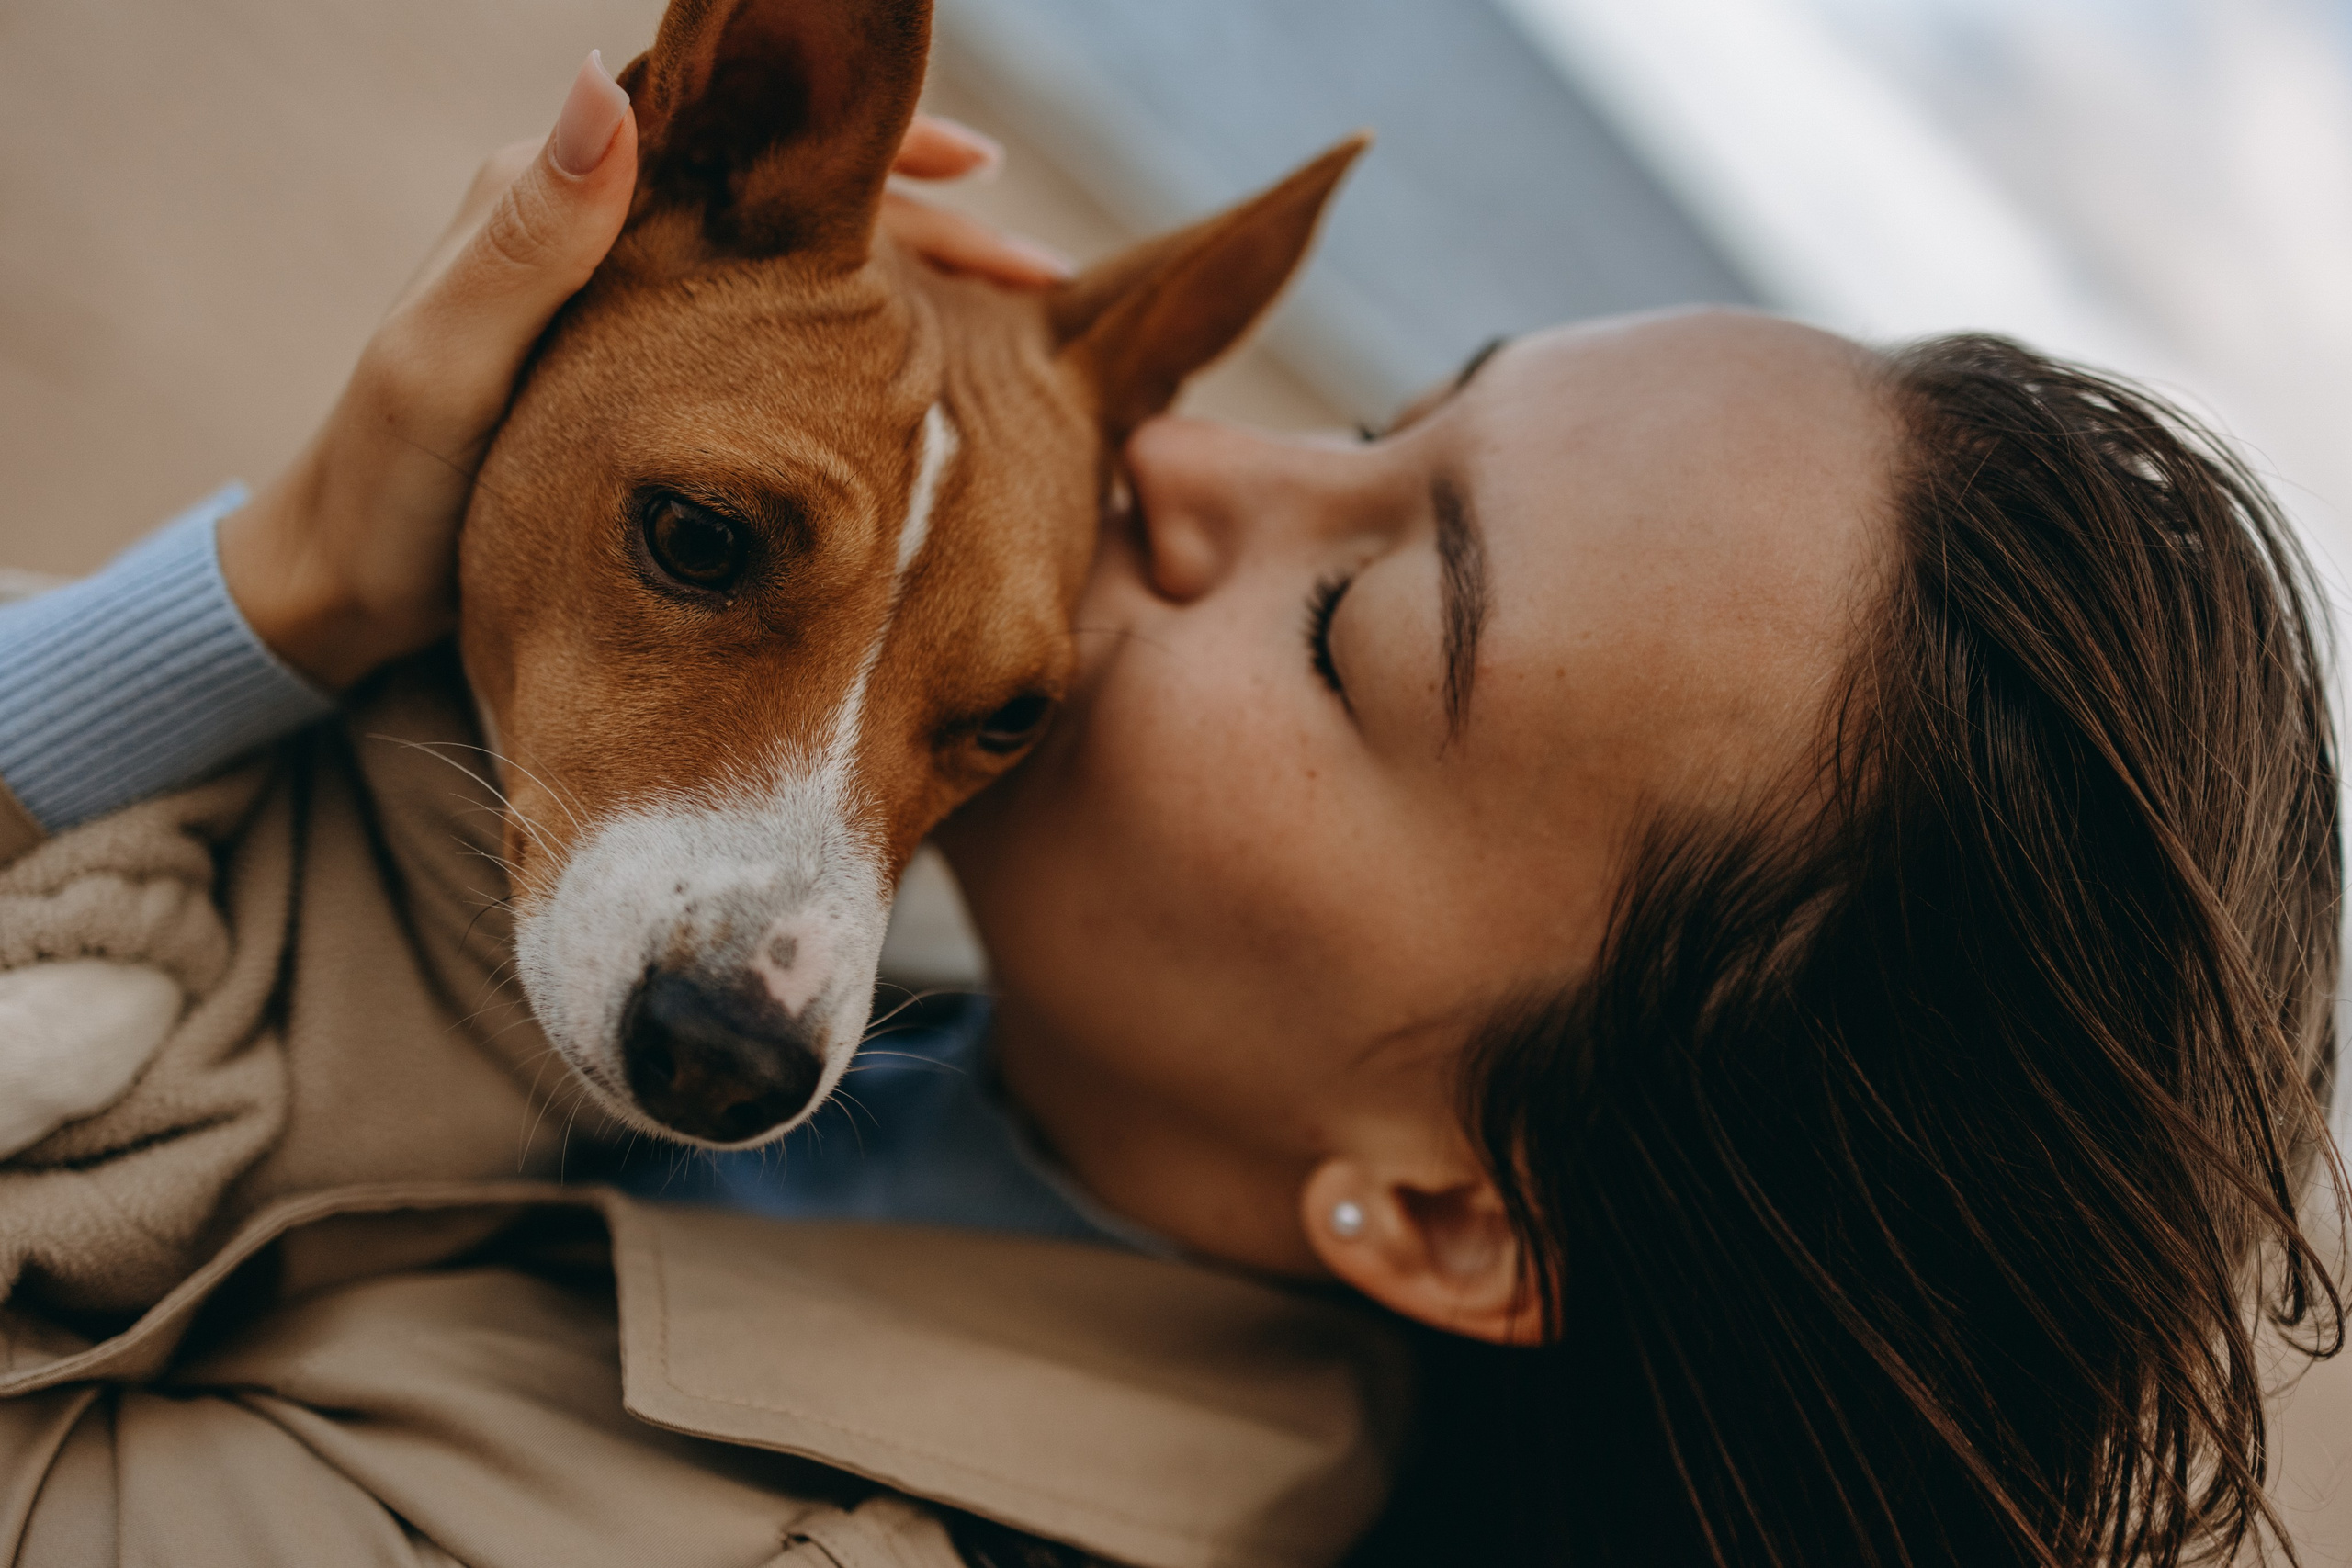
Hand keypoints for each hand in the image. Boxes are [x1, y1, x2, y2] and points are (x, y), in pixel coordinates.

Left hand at [221, 52, 1064, 690]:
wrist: (346, 588)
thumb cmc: (390, 494)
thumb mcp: (443, 370)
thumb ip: (527, 242)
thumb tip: (608, 88)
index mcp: (550, 191)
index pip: (741, 123)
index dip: (871, 140)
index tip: (979, 170)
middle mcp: (598, 223)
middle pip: (798, 192)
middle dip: (924, 221)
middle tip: (1031, 272)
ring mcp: (630, 295)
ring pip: (803, 262)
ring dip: (911, 285)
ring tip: (1014, 323)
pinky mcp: (647, 364)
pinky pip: (782, 328)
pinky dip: (864, 344)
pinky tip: (928, 386)